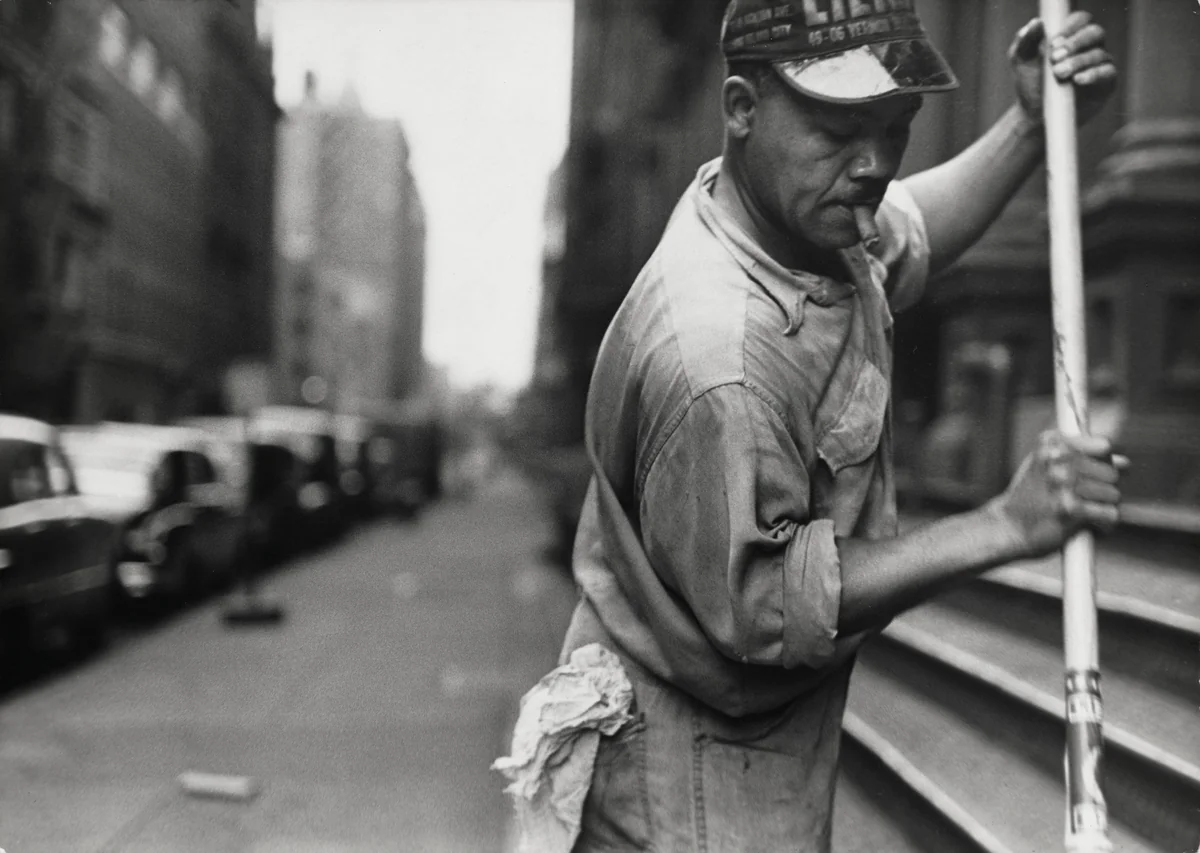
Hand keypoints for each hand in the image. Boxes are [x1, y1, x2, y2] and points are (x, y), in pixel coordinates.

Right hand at [992, 430, 1124, 557]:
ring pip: (1113, 494)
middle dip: (1104, 488)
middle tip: (1084, 500)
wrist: (1008, 528)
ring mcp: (1063, 483)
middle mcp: (1057, 459)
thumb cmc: (1030, 498)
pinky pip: (1110, 514)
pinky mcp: (1070, 508)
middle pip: (1111, 472)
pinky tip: (1087, 525)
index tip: (1093, 474)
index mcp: (1051, 443)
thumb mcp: (1048, 468)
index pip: (1103, 447)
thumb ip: (1083, 460)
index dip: (1103, 463)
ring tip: (1083, 513)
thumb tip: (1125, 462)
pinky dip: (1104, 524)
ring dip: (1103, 507)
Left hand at [1008, 12, 1117, 127]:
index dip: (1070, 27)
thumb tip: (1036, 22)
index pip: (1080, 20)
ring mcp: (1100, 64)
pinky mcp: (1106, 83)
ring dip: (1078, 62)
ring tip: (1059, 73)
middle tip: (1055, 58)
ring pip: (1099, 54)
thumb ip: (1026, 40)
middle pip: (1094, 33)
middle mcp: (1089, 46)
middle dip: (1075, 44)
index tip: (1053, 43)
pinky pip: (1108, 73)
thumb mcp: (1021, 59)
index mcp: (1071, 35)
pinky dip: (1093, 75)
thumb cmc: (1030, 82)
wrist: (1034, 114)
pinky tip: (1078, 80)